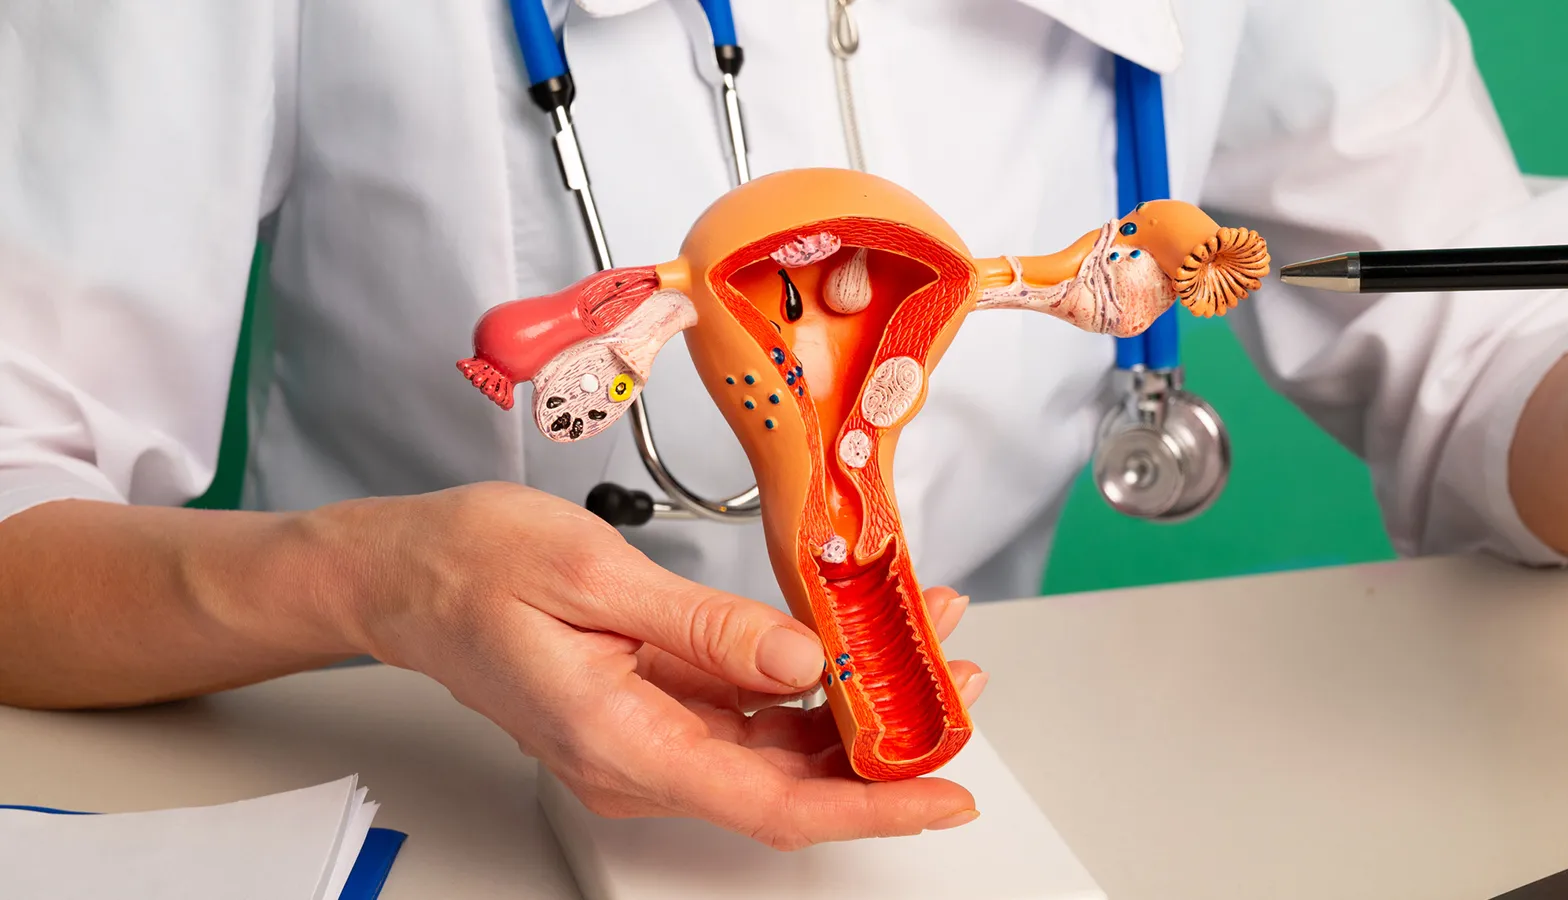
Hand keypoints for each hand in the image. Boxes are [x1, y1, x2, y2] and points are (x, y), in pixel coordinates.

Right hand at [305, 482, 986, 849]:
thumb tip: (801, 661)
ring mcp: (644, 740)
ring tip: (917, 645)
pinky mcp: (648, 709)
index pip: (774, 805)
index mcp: (623, 743)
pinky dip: (801, 681)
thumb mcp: (597, 577)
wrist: (401, 572)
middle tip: (954, 681)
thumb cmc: (473, 567)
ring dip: (850, 706)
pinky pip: (742, 712)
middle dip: (882, 743)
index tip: (944, 791)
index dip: (871, 806)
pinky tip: (841, 638)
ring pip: (773, 745)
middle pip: (788, 781)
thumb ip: (706, 629)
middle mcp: (638, 761)